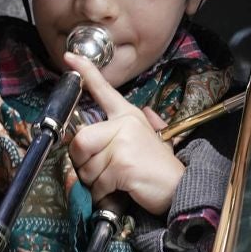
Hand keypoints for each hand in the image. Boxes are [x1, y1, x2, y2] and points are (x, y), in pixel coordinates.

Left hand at [65, 53, 181, 216]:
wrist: (181, 187)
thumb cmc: (159, 166)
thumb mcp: (151, 137)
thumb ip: (139, 125)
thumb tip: (143, 114)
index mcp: (128, 115)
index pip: (103, 89)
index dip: (85, 72)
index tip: (69, 57)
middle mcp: (124, 124)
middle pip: (80, 140)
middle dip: (82, 163)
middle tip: (98, 173)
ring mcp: (123, 143)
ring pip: (86, 167)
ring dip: (94, 183)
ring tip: (114, 183)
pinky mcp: (122, 164)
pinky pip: (97, 183)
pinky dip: (101, 194)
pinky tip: (116, 193)